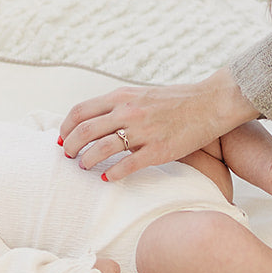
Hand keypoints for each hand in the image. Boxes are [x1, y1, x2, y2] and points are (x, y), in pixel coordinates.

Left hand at [62, 68, 259, 181]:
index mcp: (122, 95)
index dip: (65, 127)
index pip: (80, 111)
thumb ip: (118, 105)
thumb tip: (95, 121)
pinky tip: (107, 178)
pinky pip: (126, 166)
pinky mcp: (158, 150)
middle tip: (68, 156)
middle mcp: (128, 111)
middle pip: (84, 132)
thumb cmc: (175, 100)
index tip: (62, 139)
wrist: (209, 103)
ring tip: (84, 167)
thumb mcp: (140, 94)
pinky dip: (111, 174)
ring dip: (86, 161)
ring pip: (101, 149)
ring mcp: (143, 131)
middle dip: (70, 147)